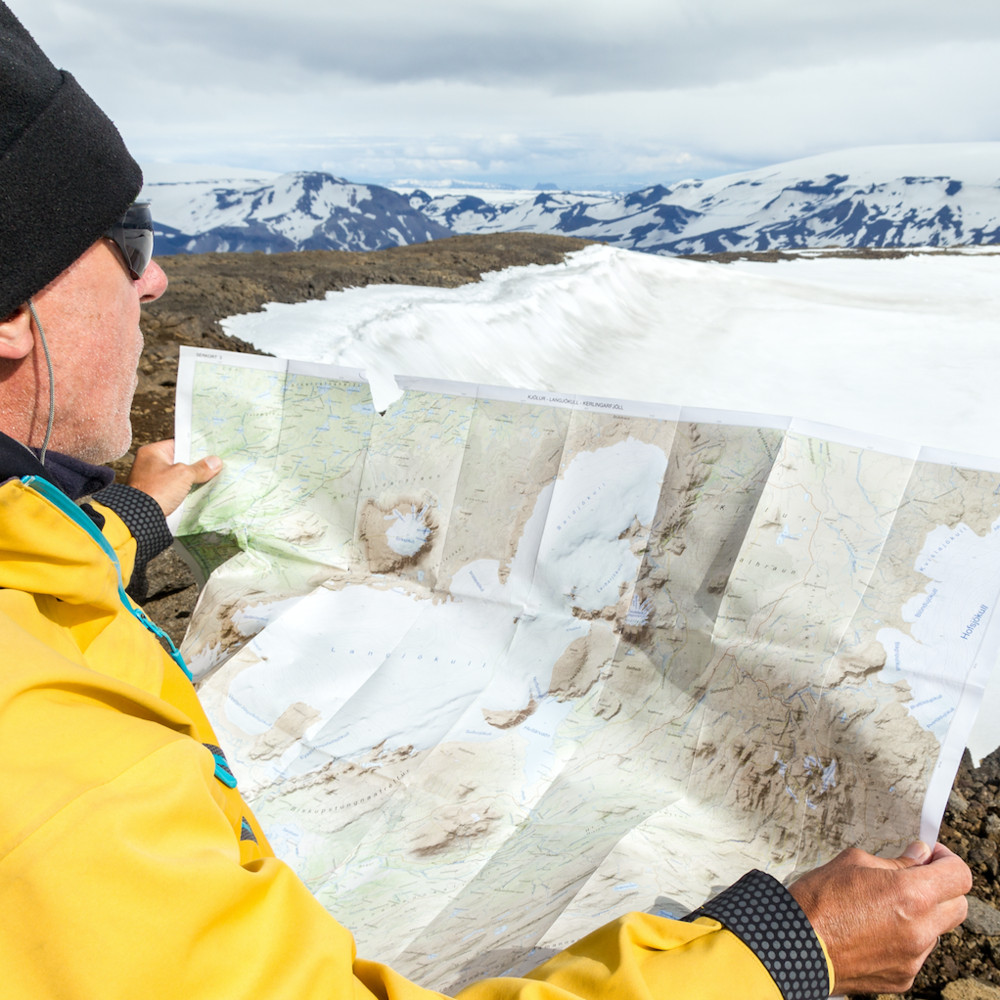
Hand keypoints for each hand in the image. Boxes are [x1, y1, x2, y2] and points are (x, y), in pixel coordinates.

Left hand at [125, 439, 221, 515]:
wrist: (141, 517)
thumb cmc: (158, 490)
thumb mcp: (183, 475)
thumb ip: (200, 468)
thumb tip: (215, 462)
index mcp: (152, 452)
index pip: (178, 444)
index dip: (195, 447)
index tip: (211, 451)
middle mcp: (149, 464)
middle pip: (179, 461)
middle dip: (196, 465)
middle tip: (214, 465)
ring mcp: (151, 480)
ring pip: (178, 476)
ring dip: (192, 479)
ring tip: (211, 477)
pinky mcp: (155, 494)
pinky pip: (174, 489)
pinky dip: (185, 490)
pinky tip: (199, 491)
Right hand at [788, 841, 970, 994]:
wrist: (794, 944)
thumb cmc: (817, 900)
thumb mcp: (853, 862)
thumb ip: (894, 861)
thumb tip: (918, 856)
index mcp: (910, 894)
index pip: (959, 876)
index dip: (948, 860)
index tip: (932, 857)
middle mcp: (920, 929)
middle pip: (958, 906)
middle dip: (942, 889)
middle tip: (915, 878)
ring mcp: (913, 957)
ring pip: (936, 931)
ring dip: (921, 916)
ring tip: (883, 908)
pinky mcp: (903, 977)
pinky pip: (916, 953)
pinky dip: (904, 939)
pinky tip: (873, 930)